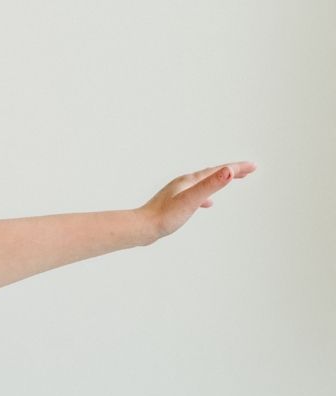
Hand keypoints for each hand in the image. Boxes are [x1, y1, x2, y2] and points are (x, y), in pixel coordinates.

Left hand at [138, 161, 256, 241]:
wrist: (141, 229)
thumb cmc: (164, 217)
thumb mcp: (192, 200)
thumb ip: (210, 186)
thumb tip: (229, 171)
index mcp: (190, 180)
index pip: (219, 170)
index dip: (237, 168)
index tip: (254, 166)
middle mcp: (184, 183)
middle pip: (212, 173)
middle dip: (231, 171)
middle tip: (249, 171)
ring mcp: (177, 193)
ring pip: (204, 184)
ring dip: (218, 181)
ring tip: (230, 181)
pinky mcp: (173, 205)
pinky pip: (194, 196)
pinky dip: (205, 196)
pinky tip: (206, 204)